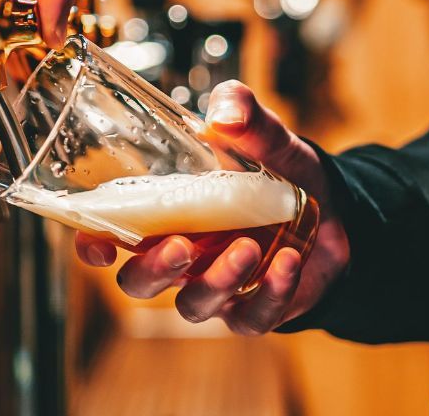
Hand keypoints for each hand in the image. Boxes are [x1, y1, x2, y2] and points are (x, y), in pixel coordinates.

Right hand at [75, 81, 349, 334]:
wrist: (335, 210)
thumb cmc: (279, 173)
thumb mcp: (265, 137)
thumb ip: (244, 114)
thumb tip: (225, 111)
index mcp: (163, 213)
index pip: (109, 235)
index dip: (93, 245)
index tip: (100, 245)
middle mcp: (179, 255)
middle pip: (139, 282)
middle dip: (154, 270)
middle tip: (182, 245)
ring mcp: (215, 286)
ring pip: (193, 305)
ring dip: (215, 281)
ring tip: (247, 247)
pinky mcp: (255, 309)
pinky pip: (250, 318)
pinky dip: (269, 294)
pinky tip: (288, 261)